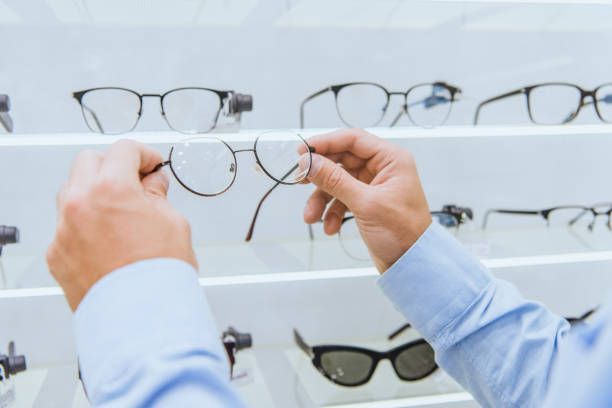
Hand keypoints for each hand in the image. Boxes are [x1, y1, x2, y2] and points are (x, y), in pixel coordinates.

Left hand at [47, 140, 196, 310]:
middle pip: (89, 162)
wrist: (142, 316)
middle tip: (134, 181)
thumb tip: (153, 185)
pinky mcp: (57, 254)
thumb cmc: (158, 276)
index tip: (151, 163)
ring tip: (119, 211)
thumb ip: (157, 196)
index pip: (124, 150)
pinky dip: (85, 224)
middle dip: (113, 166)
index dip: (144, 154)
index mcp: (111, 189)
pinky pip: (67, 226)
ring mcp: (64, 230)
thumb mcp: (173, 222)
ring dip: (94, 192)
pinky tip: (107, 239)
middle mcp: (80, 204)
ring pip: (72, 192)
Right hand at [303, 129, 430, 271]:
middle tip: (300, 179)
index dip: (325, 143)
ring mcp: (374, 185)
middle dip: (320, 175)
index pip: (353, 139)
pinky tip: (329, 225)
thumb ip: (335, 180)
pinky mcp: (367, 202)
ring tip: (311, 215)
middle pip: (342, 160)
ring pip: (338, 182)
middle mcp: (383, 169)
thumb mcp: (365, 203)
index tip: (303, 151)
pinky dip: (332, 211)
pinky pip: (342, 198)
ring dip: (322, 198)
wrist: (411, 264)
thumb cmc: (404, 233)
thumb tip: (310, 162)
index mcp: (391, 160)